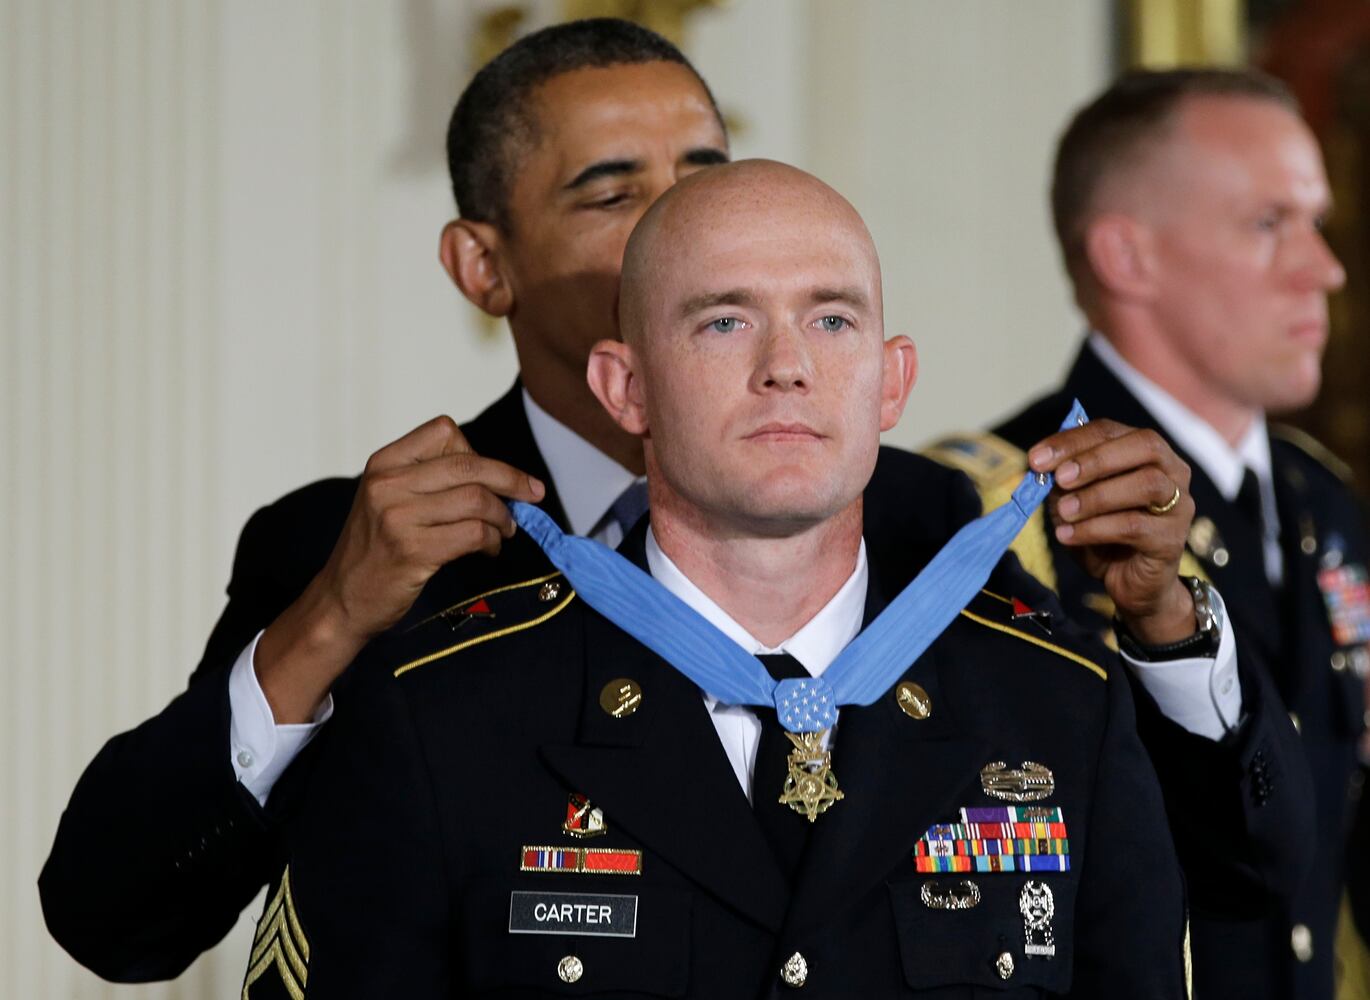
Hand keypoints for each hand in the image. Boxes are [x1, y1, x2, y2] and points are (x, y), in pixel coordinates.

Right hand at [256, 415, 544, 720]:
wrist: (342, 600)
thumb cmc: (376, 550)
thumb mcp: (389, 499)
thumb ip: (430, 480)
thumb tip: (499, 477)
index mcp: (384, 463)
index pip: (444, 432)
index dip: (479, 452)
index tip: (497, 476)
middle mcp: (387, 484)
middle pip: (469, 464)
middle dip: (512, 480)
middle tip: (533, 494)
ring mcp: (397, 517)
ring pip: (477, 500)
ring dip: (503, 516)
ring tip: (505, 531)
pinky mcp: (411, 550)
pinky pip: (473, 533)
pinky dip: (492, 541)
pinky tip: (489, 549)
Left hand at [1027, 420, 1196, 645]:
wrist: (1130, 583)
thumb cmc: (1102, 535)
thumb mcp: (1074, 503)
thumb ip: (1062, 482)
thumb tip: (1041, 467)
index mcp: (1144, 452)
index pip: (1110, 430)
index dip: (1072, 441)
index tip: (1035, 459)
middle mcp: (1171, 471)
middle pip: (1143, 446)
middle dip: (1095, 459)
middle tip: (1059, 478)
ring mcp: (1178, 504)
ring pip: (1146, 484)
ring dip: (1096, 496)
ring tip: (1063, 512)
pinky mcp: (1172, 538)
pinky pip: (1135, 526)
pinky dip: (1095, 529)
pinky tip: (1068, 535)